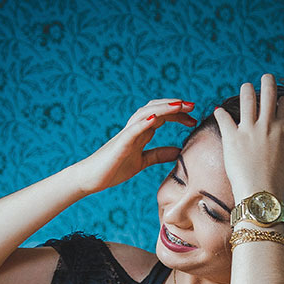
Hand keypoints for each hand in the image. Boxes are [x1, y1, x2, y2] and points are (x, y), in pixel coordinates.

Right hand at [73, 98, 197, 193]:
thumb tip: (179, 152)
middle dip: (175, 106)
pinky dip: (144, 122)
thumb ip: (158, 154)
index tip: (194, 119)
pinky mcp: (119, 144)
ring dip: (164, 108)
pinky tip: (155, 117)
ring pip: (145, 113)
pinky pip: (132, 129)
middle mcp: (134, 129)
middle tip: (193, 106)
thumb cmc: (113, 169)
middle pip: (156, 109)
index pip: (162, 117)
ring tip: (179, 105)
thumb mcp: (142, 161)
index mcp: (140, 133)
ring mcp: (126, 134)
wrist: (90, 178)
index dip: (178, 115)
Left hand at [213, 74, 283, 203]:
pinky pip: (224, 117)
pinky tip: (219, 111)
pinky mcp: (231, 138)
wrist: (260, 195)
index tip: (281, 102)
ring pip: (248, 97)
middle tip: (266, 78)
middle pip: (269, 92)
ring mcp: (248, 130)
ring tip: (246, 88)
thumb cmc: (276, 183)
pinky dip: (221, 113)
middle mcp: (267, 125)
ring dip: (247, 90)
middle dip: (268, 82)